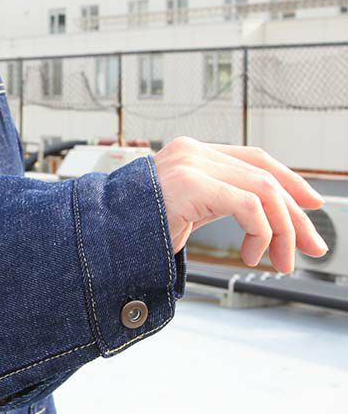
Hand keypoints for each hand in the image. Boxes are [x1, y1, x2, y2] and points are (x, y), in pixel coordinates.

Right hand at [153, 136, 328, 273]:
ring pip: (264, 190)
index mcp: (191, 153)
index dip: (290, 179)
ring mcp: (191, 164)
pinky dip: (262, 234)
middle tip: (312, 247)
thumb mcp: (189, 210)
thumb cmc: (139, 227)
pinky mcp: (192, 184)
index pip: (254, 158)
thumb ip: (219, 201)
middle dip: (295, 216)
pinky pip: (249, 205)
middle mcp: (192, 151)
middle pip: (265, 176)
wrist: (101, 235)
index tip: (311, 205)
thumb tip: (263, 218)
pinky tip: (252, 254)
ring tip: (281, 262)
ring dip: (283, 231)